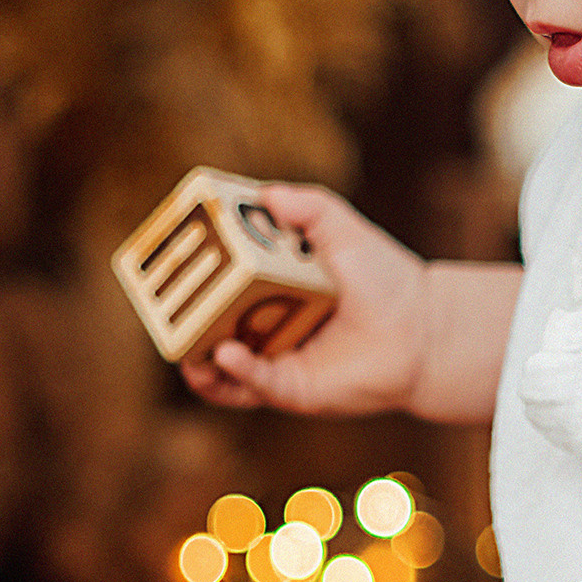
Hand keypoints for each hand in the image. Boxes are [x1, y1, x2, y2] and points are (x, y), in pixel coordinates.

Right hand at [180, 184, 434, 415]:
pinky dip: (234, 371)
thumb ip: (307, 206)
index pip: (218, 278)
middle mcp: (263, 322)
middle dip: (180, 314)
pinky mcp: (290, 388)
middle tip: (159, 299)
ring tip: (181, 341)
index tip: (170, 256)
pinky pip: (251, 384)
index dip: (191, 271)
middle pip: (208, 321)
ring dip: (193, 355)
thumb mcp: (342, 229)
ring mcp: (274, 358)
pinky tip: (226, 353)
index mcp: (267, 283)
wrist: (422, 327)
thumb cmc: (383, 277)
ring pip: (218, 365)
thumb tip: (266, 193)